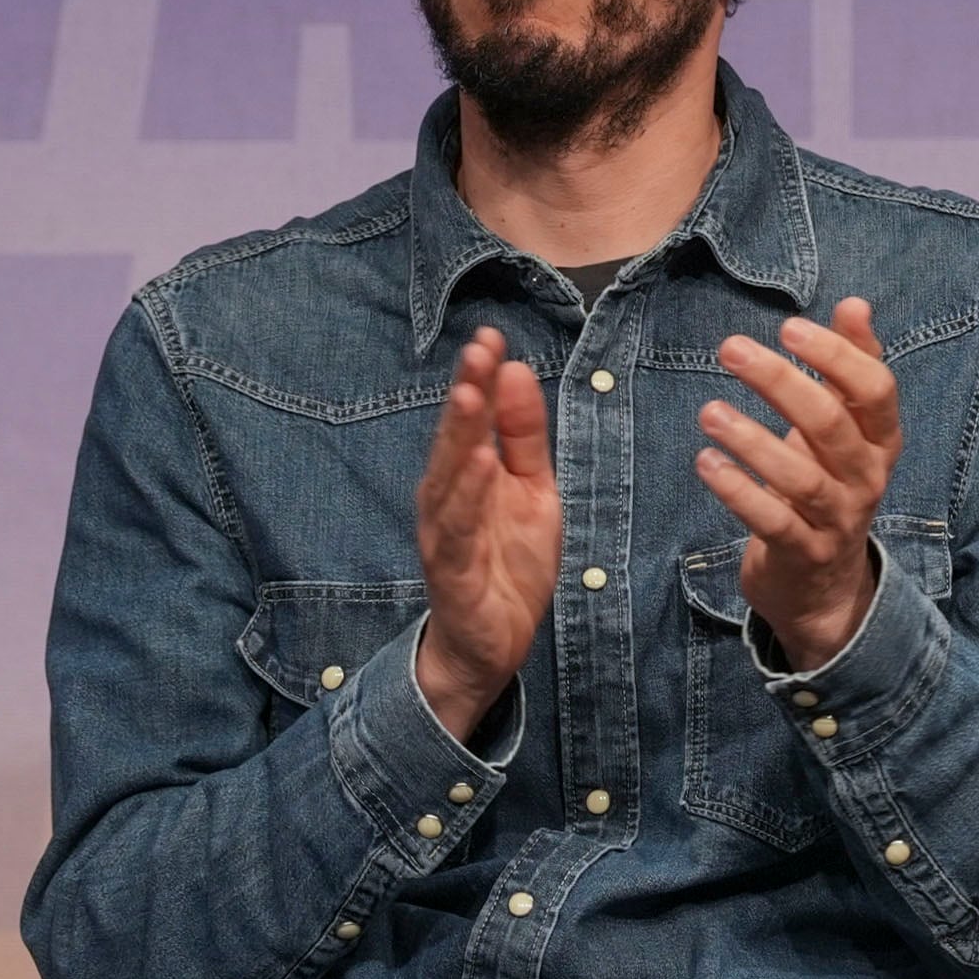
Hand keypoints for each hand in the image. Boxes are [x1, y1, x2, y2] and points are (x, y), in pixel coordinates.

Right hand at [413, 326, 559, 735]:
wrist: (493, 643)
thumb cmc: (507, 562)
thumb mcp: (532, 489)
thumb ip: (524, 436)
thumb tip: (518, 370)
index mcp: (468, 474)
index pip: (472, 418)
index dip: (479, 378)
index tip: (491, 336)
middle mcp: (448, 499)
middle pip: (454, 440)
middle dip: (465, 395)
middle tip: (477, 350)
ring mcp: (446, 535)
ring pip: (447, 480)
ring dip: (459, 437)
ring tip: (472, 395)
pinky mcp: (453, 573)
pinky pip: (457, 533)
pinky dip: (465, 500)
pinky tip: (478, 468)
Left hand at [706, 298, 899, 662]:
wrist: (825, 586)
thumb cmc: (829, 484)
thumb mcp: (846, 430)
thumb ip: (850, 367)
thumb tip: (857, 304)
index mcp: (881, 440)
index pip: (875, 389)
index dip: (837, 355)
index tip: (789, 326)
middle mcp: (867, 478)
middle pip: (832, 425)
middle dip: (781, 383)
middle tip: (731, 349)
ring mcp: (837, 520)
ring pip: (800, 478)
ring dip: (751, 440)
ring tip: (709, 411)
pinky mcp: (802, 554)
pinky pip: (771, 521)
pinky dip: (737, 490)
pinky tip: (706, 461)